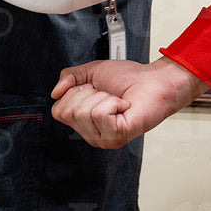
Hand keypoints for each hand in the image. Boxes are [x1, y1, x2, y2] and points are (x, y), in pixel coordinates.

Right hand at [50, 57, 207, 148]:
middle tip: (107, 94)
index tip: (94, 88)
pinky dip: (113, 103)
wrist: (155, 81)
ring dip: (103, 98)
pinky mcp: (117, 137)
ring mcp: (103, 139)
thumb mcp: (92, 71)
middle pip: (69, 112)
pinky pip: (100, 114)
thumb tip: (55, 92)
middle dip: (88, 94)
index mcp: (83, 121)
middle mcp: (91, 133)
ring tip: (117, 101)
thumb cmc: (130, 78)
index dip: (74, 93)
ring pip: (83, 112)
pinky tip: (124, 106)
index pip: (58, 111)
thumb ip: (70, 77)